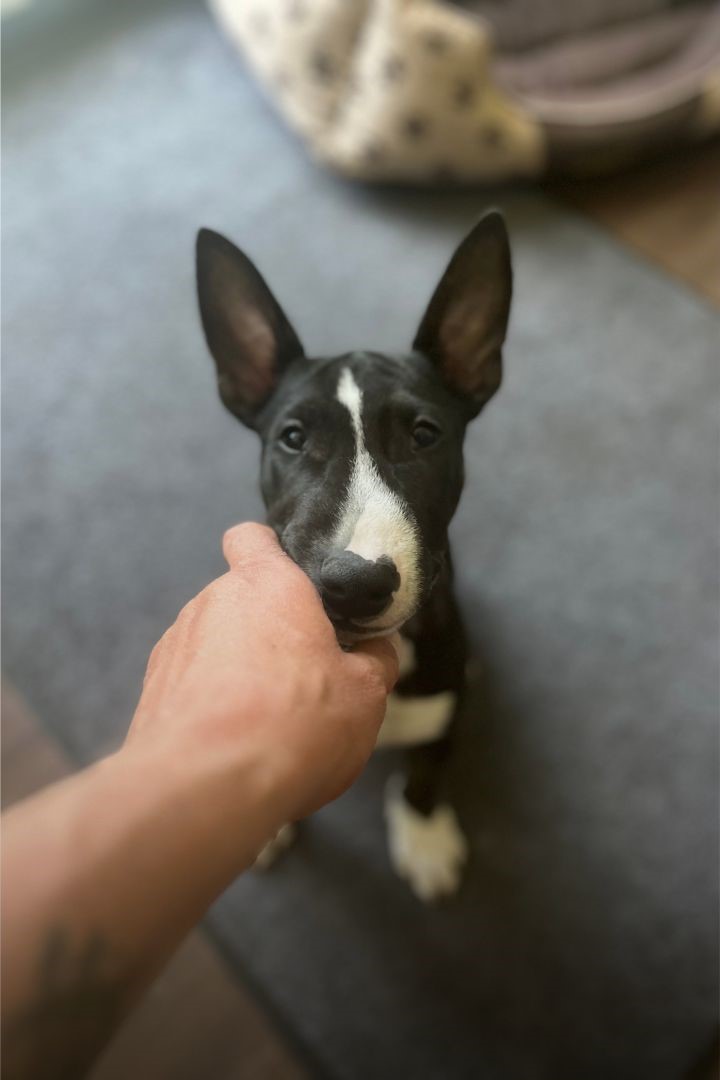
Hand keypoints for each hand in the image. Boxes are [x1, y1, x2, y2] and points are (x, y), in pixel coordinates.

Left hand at [128, 523, 398, 821]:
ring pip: (217, 645)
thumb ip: (374, 662)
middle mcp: (212, 602)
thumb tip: (375, 649)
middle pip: (243, 600)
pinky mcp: (152, 691)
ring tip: (270, 722)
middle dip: (271, 630)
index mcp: (267, 584)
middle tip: (307, 674)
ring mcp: (175, 646)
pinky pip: (192, 684)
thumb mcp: (365, 696)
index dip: (273, 553)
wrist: (204, 791)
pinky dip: (213, 703)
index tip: (300, 588)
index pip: (253, 537)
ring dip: (241, 669)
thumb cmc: (294, 726)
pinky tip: (235, 744)